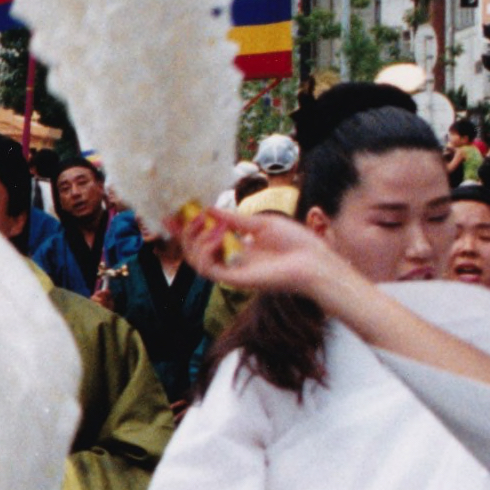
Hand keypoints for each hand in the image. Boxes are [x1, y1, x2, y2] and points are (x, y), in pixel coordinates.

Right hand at [178, 204, 349, 300]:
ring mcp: (231, 271)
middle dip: (184, 232)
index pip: (204, 240)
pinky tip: (219, 234)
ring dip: (195, 238)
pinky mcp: (234, 280)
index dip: (187, 228)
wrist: (314, 262)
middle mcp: (231, 261)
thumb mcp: (260, 223)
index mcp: (238, 249)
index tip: (175, 213)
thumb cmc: (295, 243)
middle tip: (184, 214)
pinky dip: (207, 249)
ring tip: (206, 221)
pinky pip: (208, 268)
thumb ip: (234, 219)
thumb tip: (210, 210)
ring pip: (195, 260)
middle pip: (194, 250)